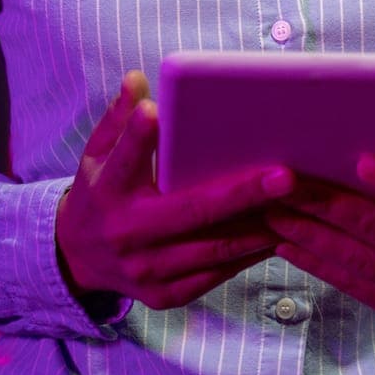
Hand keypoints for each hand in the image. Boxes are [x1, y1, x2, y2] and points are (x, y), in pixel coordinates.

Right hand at [56, 71, 295, 308]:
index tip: (156, 113)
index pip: (125, 159)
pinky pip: (215, 274)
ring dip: (258, 227)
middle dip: (241, 194)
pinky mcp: (164, 295)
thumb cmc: (99, 193)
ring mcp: (146, 269)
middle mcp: (126, 233)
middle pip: (190, 212)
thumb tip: (138, 79)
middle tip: (284, 176)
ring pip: (212, 249)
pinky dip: (247, 255)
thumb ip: (118, 119)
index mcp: (106, 190)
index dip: (138, 137)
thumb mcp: (97, 153)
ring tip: (296, 204)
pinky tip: (277, 234)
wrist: (78, 258)